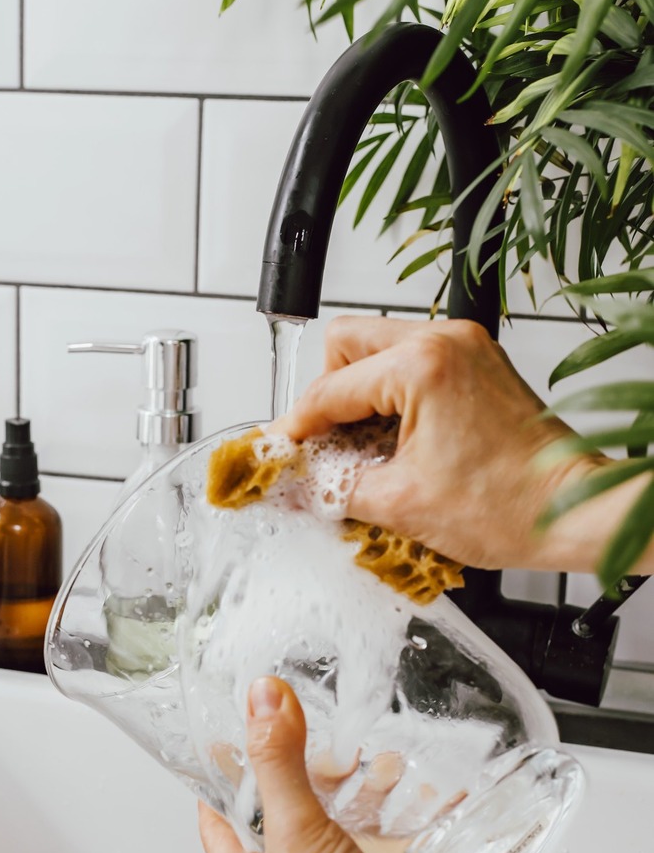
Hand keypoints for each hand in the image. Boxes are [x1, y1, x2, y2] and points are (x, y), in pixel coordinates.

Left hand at [199, 675, 460, 852]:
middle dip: (294, 790)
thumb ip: (279, 762)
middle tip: (307, 753)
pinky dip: (383, 836)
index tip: (224, 751)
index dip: (217, 786)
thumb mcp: (296, 829)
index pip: (216, 825)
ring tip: (364, 774)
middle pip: (275, 832)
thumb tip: (263, 700)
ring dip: (344, 810)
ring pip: (326, 845)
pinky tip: (402, 819)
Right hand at [277, 316, 605, 570]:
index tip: (280, 451)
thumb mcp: (401, 504)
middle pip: (347, 344)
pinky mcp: (478, 362)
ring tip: (362, 449)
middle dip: (327, 396)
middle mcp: (446, 341)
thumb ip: (334, 488)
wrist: (572, 511)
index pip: (330, 388)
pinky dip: (392, 397)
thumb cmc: (512, 506)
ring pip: (379, 348)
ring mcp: (466, 347)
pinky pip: (413, 362)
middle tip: (323, 445)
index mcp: (423, 364)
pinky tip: (393, 441)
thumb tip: (298, 484)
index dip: (296, 426)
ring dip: (360, 395)